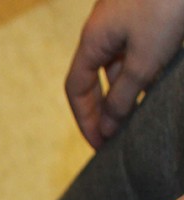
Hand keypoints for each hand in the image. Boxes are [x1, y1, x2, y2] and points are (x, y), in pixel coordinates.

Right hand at [65, 0, 183, 147]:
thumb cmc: (166, 5)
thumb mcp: (145, 60)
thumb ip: (123, 97)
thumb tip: (106, 128)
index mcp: (92, 41)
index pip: (76, 90)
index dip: (86, 120)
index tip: (100, 145)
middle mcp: (102, 30)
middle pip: (94, 78)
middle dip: (104, 109)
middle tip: (117, 135)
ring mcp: (124, 18)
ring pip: (117, 64)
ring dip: (126, 90)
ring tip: (141, 113)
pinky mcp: (145, 11)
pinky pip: (136, 48)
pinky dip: (143, 69)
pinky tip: (158, 81)